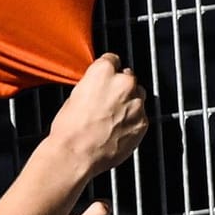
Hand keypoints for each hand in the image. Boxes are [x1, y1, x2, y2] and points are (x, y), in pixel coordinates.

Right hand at [47, 55, 148, 178]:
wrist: (77, 154)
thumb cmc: (70, 129)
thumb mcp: (75, 95)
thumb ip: (93, 85)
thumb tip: (99, 88)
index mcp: (104, 71)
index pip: (113, 60)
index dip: (108, 71)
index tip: (107, 79)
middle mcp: (124, 83)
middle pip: (128, 78)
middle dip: (121, 88)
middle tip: (108, 103)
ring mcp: (137, 103)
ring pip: (138, 97)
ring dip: (129, 104)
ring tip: (112, 119)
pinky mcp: (143, 122)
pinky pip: (141, 117)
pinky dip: (133, 121)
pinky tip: (118, 130)